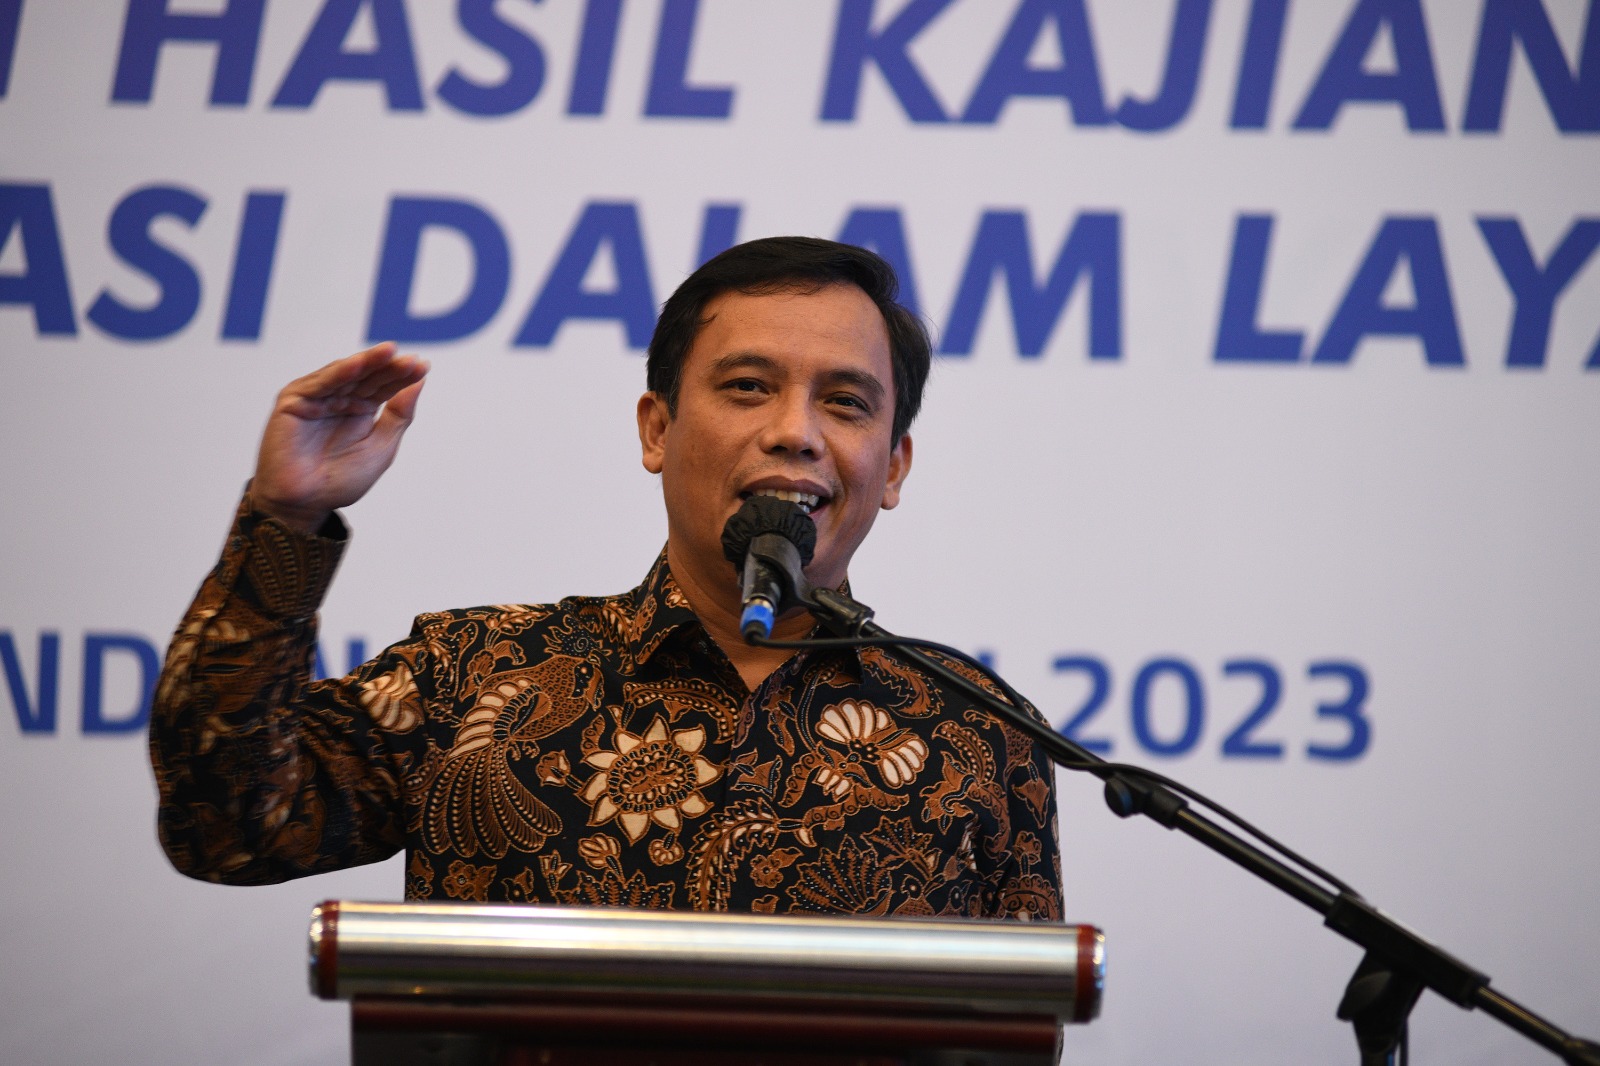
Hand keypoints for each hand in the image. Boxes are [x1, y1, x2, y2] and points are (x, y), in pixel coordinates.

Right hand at [251, 342, 428, 533]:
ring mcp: (316, 398)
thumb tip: (420, 383)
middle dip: (388, 366)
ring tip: (389, 352)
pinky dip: (339, 373)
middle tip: (409, 359)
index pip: (384, 386)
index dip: (402, 376)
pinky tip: (358, 363)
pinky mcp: (294, 401)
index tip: (423, 366)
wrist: (306, 503)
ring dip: (367, 362)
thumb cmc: (341, 479)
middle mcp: (339, 399)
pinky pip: (319, 384)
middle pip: (367, 376)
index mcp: (360, 409)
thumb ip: (399, 415)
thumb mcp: (381, 447)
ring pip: (345, 374)